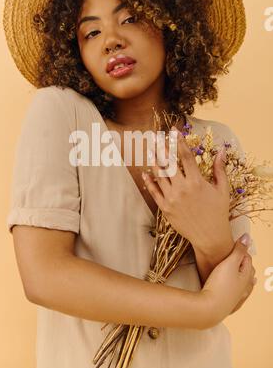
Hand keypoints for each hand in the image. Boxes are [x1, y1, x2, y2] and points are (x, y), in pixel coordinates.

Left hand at [142, 127, 231, 255]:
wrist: (210, 236)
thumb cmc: (218, 212)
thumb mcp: (222, 189)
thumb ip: (220, 169)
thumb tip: (221, 151)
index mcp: (197, 182)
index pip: (186, 156)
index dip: (179, 142)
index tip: (174, 130)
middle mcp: (182, 188)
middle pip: (169, 163)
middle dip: (162, 147)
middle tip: (156, 136)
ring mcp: (172, 199)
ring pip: (159, 175)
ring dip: (154, 161)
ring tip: (149, 150)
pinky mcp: (165, 208)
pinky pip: (154, 192)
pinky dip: (149, 181)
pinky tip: (145, 172)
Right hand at [201, 238, 255, 322]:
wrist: (209, 308)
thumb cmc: (219, 284)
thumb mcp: (229, 262)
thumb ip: (239, 250)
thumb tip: (248, 237)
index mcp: (247, 276)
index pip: (248, 259)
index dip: (241, 251)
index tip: (234, 245)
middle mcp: (245, 288)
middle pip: (247, 272)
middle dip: (243, 264)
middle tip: (236, 256)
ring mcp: (237, 298)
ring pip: (244, 285)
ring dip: (242, 277)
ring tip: (238, 272)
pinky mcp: (228, 305)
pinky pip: (237, 296)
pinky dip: (237, 290)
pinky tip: (233, 291)